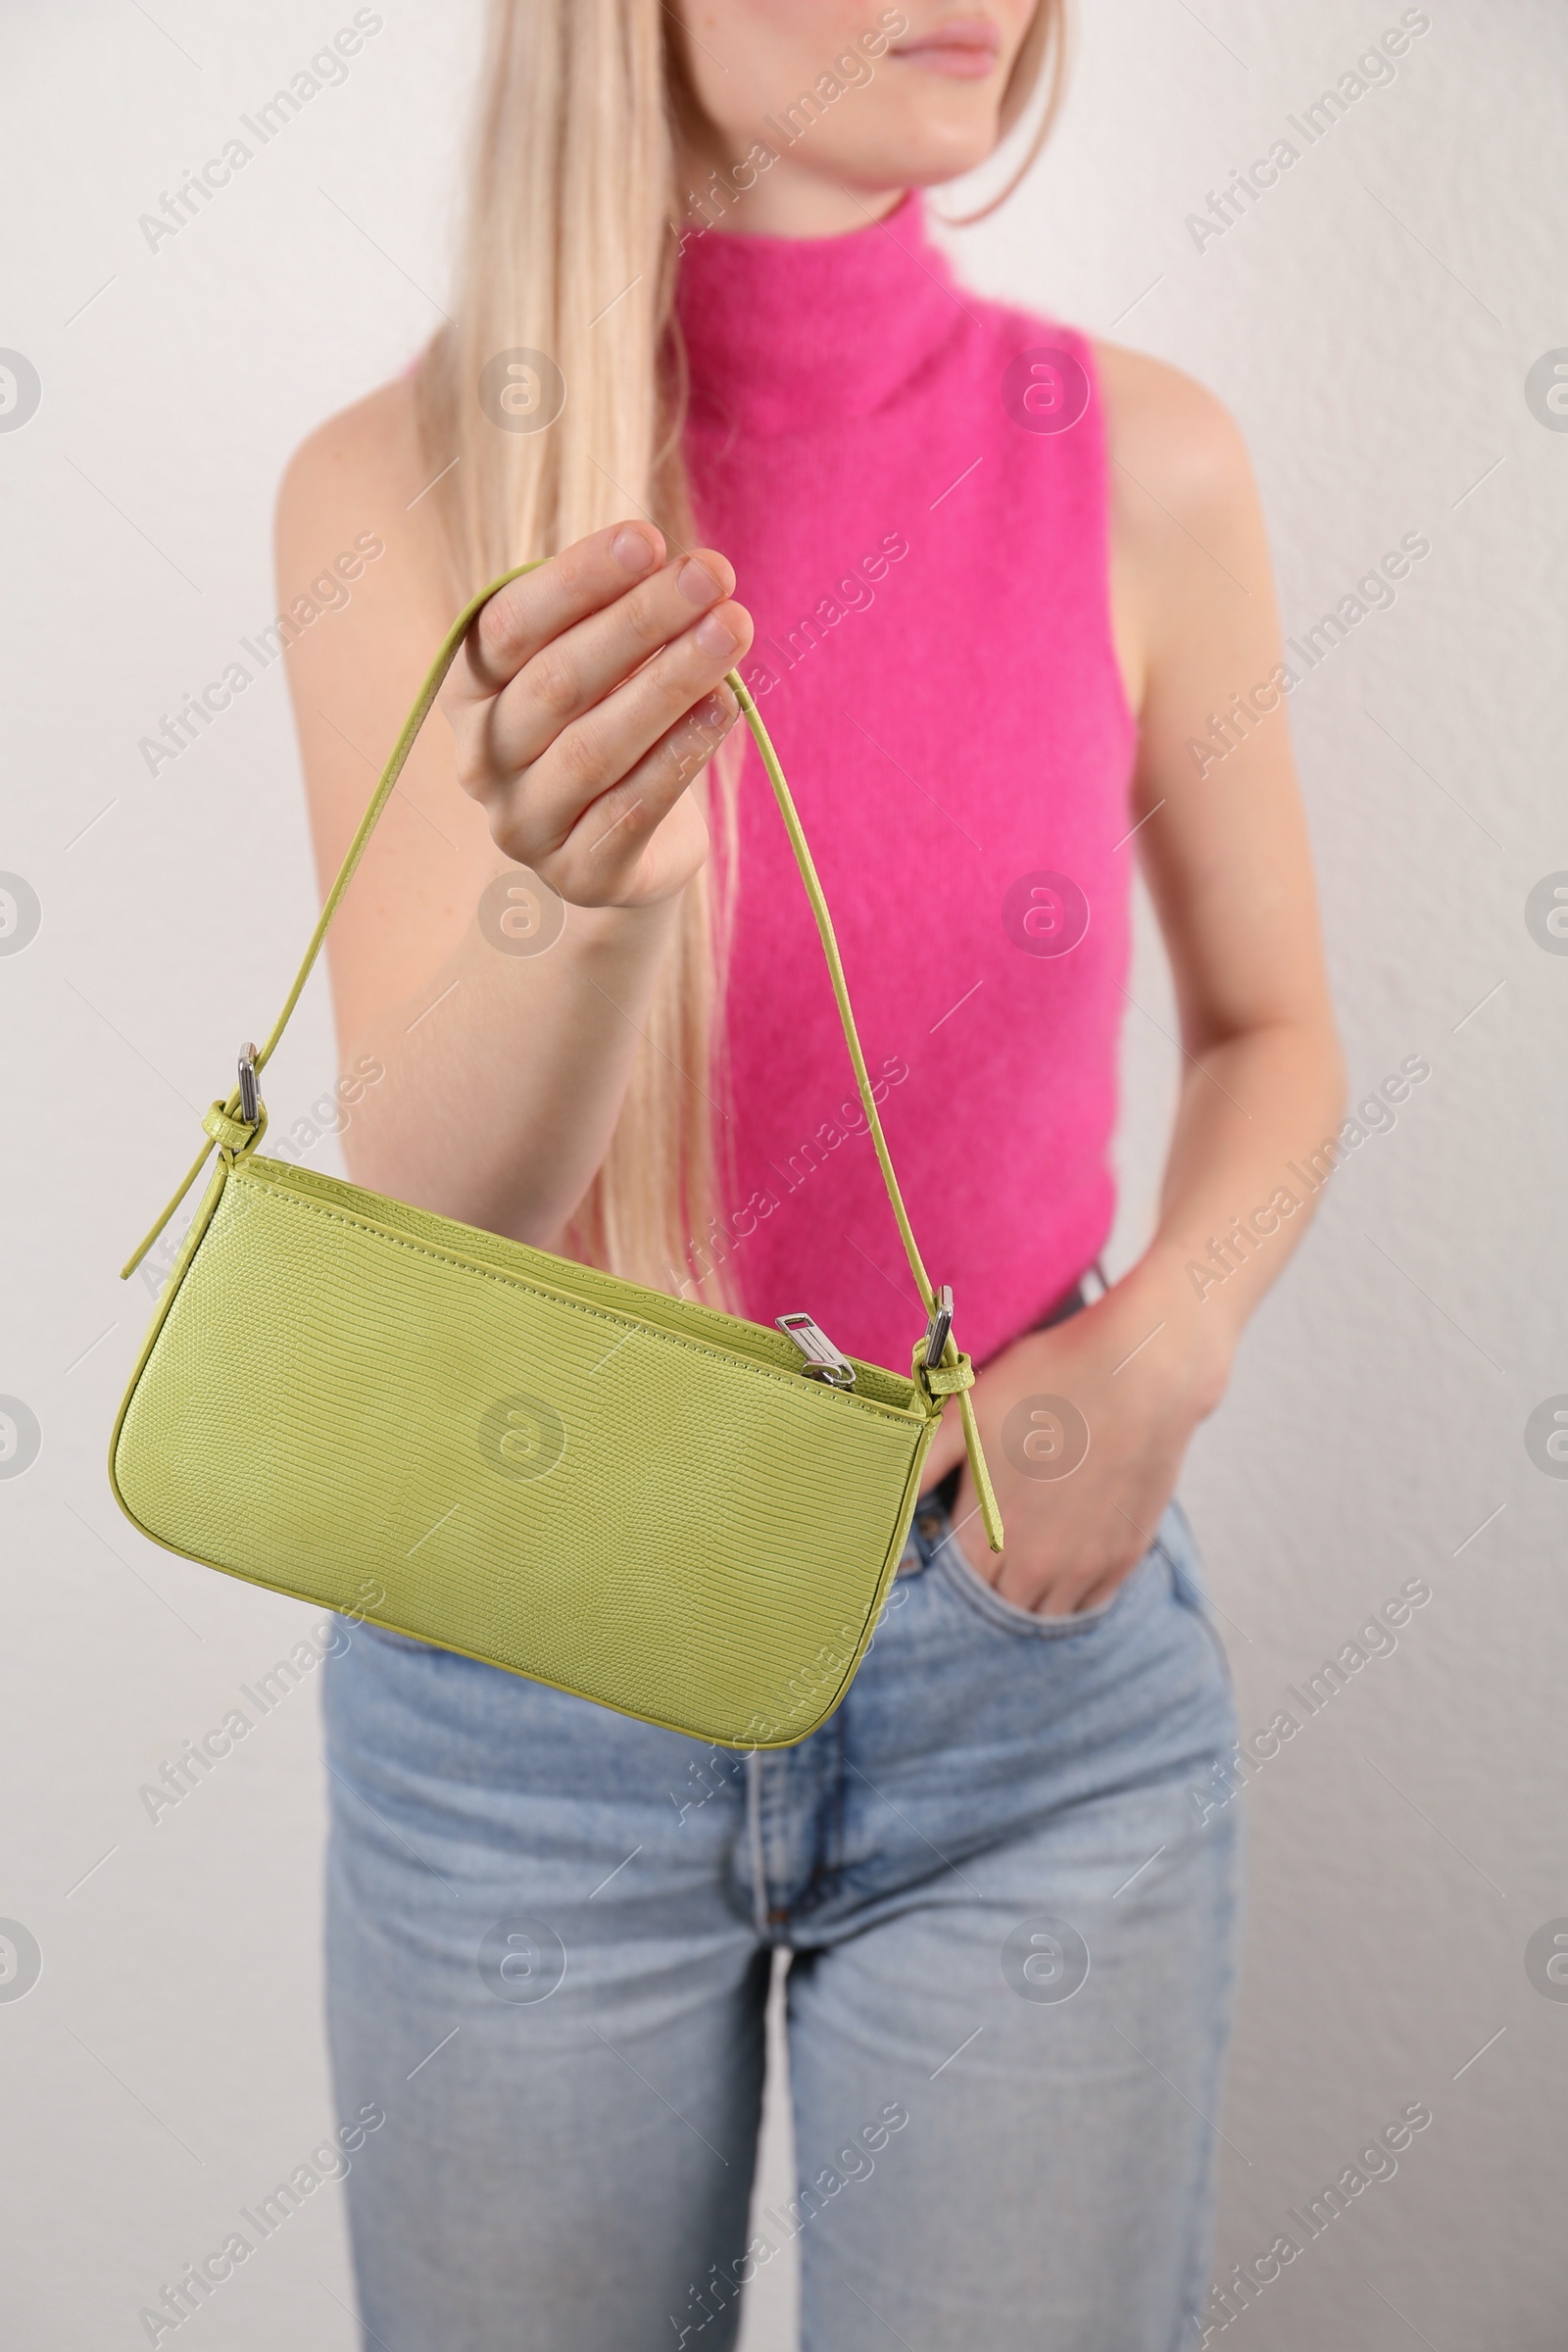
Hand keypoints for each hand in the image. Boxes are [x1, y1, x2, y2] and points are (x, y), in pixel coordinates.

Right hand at [441, 522, 754, 908]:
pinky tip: (725, 706)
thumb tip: (679, 568)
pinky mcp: (580, 875)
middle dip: (640, 621)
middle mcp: (482, 760)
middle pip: (558, 682)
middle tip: (711, 575)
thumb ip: (614, 617)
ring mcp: (525, 825)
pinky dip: (682, 754)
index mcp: (469, 691)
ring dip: (671, 681)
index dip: (577, 580)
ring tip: (732, 629)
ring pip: (597, 747)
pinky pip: (634, 809)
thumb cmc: (606, 722)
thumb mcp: (595, 663)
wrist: (619, 845)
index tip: (648, 539)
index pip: (510, 625)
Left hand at [918, 1258, 1231, 1616]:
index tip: (952, 1537)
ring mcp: (1086, 1567)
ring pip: (1041, 1614)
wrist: (1145, 1370)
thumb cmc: (1050, 1381)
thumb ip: (920, 1464)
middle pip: (995, 1606)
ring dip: (1025, 1596)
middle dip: (983, 1585)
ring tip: (1019, 1557)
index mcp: (988, 1534)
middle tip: (984, 1548)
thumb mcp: (968, 1415)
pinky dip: (1069, 1596)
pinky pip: (1088, 1605)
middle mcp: (1036, 1566)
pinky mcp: (1125, 1555)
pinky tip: (1061, 1564)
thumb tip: (876, 1499)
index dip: (948, 1563)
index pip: (954, 1585)